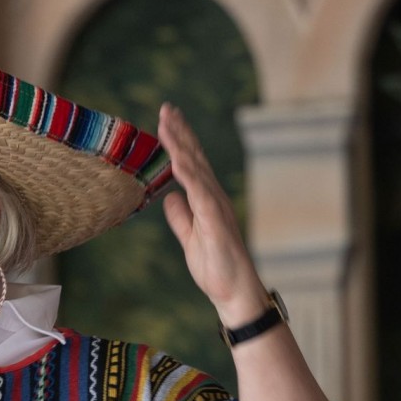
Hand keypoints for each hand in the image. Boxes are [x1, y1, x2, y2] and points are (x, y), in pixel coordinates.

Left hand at [157, 102, 269, 325]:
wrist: (233, 292)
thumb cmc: (215, 266)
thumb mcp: (189, 237)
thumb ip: (180, 217)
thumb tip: (169, 197)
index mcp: (206, 200)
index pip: (191, 164)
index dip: (179, 141)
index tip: (166, 119)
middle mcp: (213, 197)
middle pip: (195, 158)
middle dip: (180, 132)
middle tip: (167, 108)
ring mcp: (216, 208)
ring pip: (196, 170)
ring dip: (182, 145)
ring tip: (167, 123)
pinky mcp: (216, 222)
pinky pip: (201, 194)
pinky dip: (189, 175)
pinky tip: (178, 159)